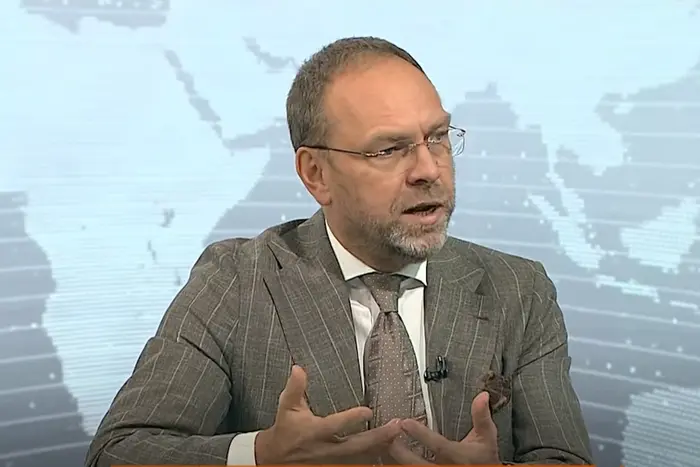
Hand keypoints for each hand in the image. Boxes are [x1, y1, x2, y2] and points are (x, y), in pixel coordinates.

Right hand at [254, 365, 401, 463]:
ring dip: (380, 448)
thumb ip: (295, 387)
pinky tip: (386, 452)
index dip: (352, 418)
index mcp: (315, 431)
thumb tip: (298, 369)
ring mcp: (332, 461)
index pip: (336, 425)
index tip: (368, 410)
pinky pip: (357, 464)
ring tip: (398, 438)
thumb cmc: (284, 430)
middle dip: (377, 437)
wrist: (274, 458)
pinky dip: (372, 458)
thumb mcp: (287, 406)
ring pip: (360, 457)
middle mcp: (326, 448)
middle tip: (395, 427)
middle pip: (355, 445)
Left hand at [389, 391, 499, 464]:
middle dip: (400, 452)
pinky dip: (399, 464)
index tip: (405, 422)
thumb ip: (481, 416)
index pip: (437, 446)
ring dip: (397, 460)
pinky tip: (388, 458)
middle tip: (387, 436)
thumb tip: (482, 396)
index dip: (421, 435)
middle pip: (418, 464)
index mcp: (458, 456)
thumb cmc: (485, 458)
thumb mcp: (487, 436)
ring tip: (383, 446)